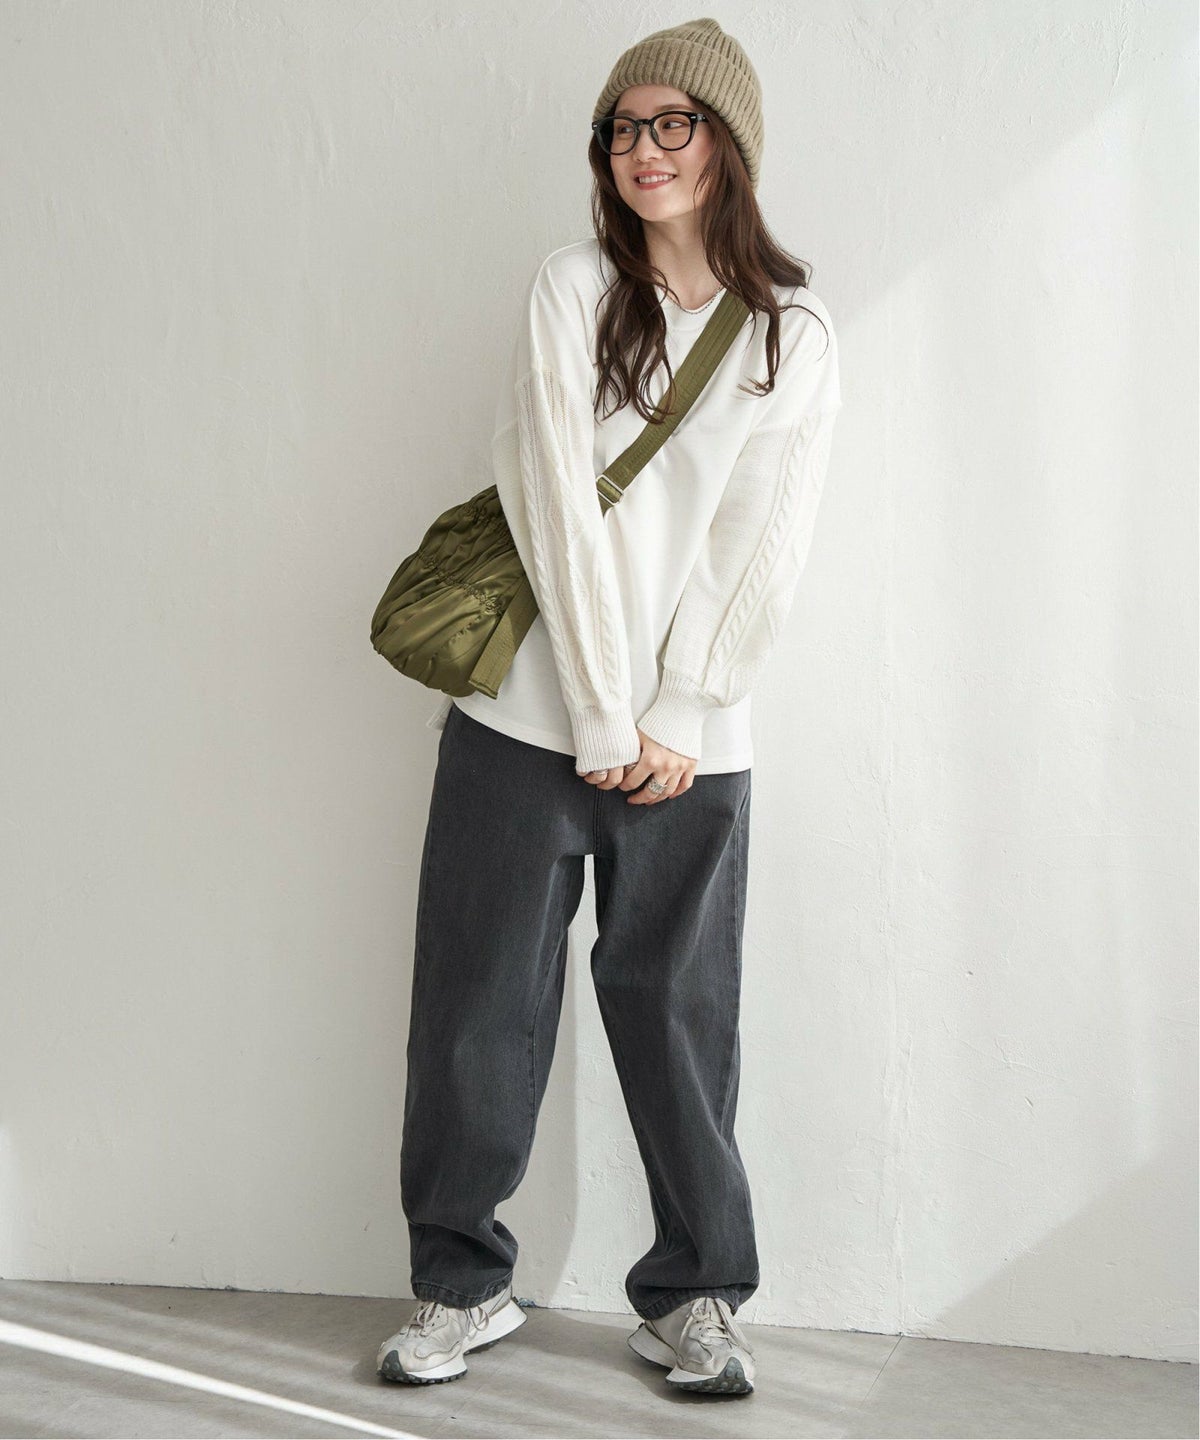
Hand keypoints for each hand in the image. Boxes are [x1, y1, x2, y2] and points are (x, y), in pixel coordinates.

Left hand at [577, 728, 696, 803]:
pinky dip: (676, 793)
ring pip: (667, 792)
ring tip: (649, 800)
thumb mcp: (638, 735)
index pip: (633, 782)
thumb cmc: (659, 719)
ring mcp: (680, 768)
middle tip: (633, 800)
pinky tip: (669, 795)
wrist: (681, 710)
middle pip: (650, 793)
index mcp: (650, 760)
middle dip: (639, 798)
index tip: (623, 787)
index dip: (625, 787)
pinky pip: (684, 786)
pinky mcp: (690, 765)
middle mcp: (665, 767)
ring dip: (656, 799)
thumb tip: (621, 764)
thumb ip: (631, 753)